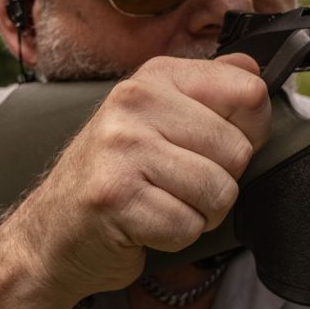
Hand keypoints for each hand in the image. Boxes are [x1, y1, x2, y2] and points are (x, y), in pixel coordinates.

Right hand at [1, 53, 270, 299]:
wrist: (52, 232)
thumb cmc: (118, 177)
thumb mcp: (160, 119)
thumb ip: (211, 91)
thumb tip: (256, 71)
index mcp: (156, 77)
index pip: (249, 90)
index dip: (249, 131)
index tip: (213, 146)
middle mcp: (136, 101)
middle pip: (239, 150)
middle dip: (220, 182)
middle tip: (175, 184)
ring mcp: (122, 146)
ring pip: (219, 191)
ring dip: (200, 213)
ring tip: (161, 203)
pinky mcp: (114, 195)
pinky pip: (187, 225)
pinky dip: (174, 237)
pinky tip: (144, 223)